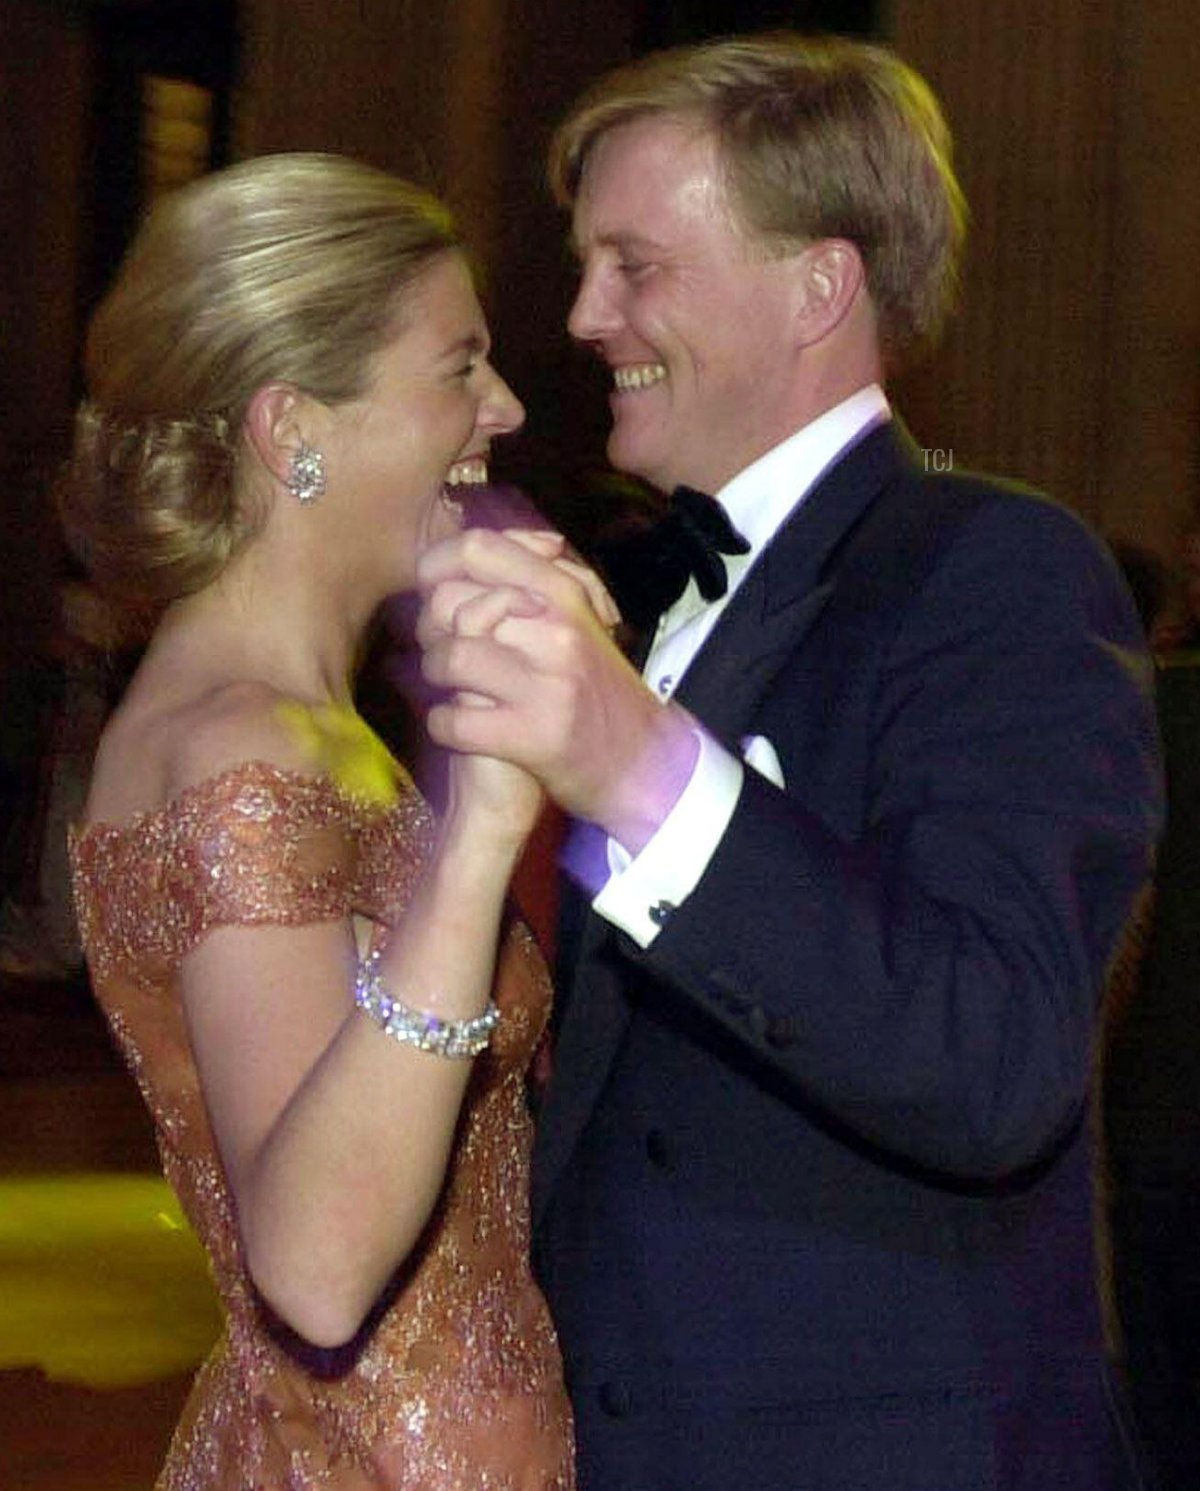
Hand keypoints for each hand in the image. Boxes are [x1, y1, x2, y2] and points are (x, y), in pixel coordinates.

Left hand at [417, 529, 697, 852]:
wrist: (644, 763)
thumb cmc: (598, 688)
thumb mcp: (581, 620)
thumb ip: (539, 578)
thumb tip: (494, 544)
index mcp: (565, 593)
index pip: (476, 548)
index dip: (435, 566)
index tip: (431, 590)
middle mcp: (557, 630)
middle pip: (447, 602)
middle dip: (430, 630)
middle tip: (442, 648)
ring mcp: (546, 684)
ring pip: (448, 657)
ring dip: (436, 676)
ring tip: (452, 687)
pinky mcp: (532, 737)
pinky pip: (452, 720)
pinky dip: (444, 726)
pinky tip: (459, 728)